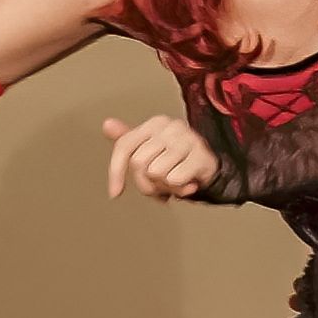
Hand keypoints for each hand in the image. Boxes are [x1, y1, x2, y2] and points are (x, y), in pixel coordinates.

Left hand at [101, 115, 219, 201]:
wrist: (210, 167)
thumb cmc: (175, 159)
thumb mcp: (150, 150)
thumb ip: (127, 139)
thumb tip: (107, 125)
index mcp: (155, 124)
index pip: (125, 146)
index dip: (116, 172)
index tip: (115, 193)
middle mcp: (171, 127)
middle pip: (138, 163)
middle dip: (145, 183)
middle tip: (158, 185)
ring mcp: (187, 139)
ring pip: (156, 172)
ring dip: (163, 186)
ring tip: (173, 182)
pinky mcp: (200, 155)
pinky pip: (174, 179)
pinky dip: (179, 189)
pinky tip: (187, 184)